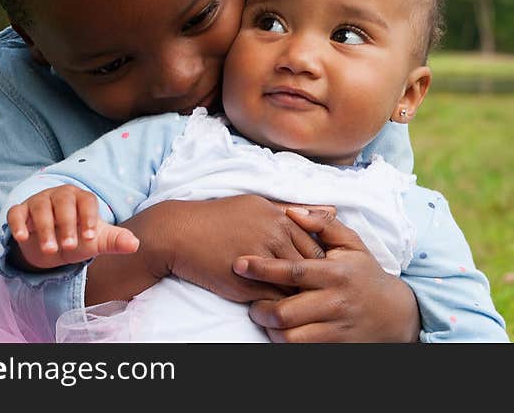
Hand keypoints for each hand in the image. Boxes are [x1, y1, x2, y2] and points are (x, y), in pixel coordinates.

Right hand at [7, 185, 138, 270]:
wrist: (52, 245)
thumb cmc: (77, 237)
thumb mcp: (96, 241)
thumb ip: (115, 241)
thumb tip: (135, 244)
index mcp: (81, 198)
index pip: (87, 201)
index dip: (89, 218)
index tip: (91, 238)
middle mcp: (60, 195)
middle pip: (63, 203)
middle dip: (67, 225)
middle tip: (70, 247)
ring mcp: (38, 201)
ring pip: (40, 207)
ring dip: (45, 228)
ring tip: (51, 250)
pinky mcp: (20, 211)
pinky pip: (16, 212)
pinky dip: (18, 224)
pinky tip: (23, 238)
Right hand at [85, 195, 328, 305]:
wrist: (180, 232)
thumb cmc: (220, 218)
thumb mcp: (259, 205)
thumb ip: (296, 211)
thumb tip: (333, 209)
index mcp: (280, 217)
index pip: (317, 244)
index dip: (323, 261)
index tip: (328, 273)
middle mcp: (275, 235)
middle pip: (311, 265)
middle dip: (320, 280)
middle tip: (328, 293)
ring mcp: (261, 260)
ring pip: (296, 284)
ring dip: (304, 295)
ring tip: (312, 305)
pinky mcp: (246, 284)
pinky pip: (275, 299)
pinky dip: (282, 305)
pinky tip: (286, 309)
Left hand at [233, 207, 420, 342]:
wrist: (394, 314)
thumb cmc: (364, 274)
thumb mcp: (351, 243)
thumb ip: (322, 223)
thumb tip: (291, 210)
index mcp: (335, 273)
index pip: (293, 270)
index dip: (262, 268)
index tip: (238, 263)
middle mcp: (335, 302)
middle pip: (284, 311)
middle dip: (259, 308)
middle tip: (252, 303)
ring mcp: (335, 328)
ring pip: (289, 337)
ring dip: (270, 329)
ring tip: (266, 318)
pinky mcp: (335, 347)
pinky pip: (300, 351)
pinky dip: (284, 343)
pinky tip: (281, 331)